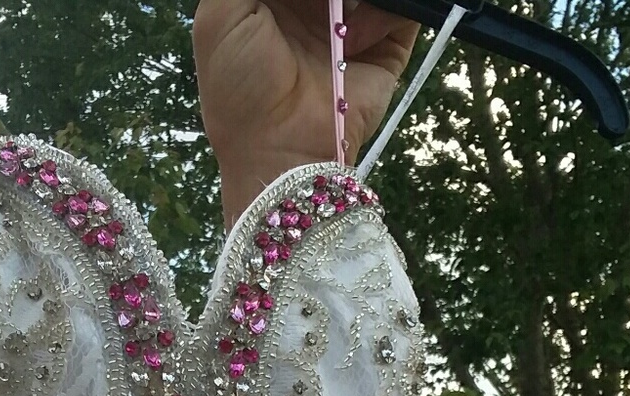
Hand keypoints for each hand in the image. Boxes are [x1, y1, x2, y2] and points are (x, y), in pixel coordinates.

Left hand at [193, 0, 418, 223]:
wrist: (279, 148)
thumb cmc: (240, 87)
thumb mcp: (222, 13)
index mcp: (275, 0)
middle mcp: (316, 7)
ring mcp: (354, 25)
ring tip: (342, 6)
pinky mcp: (386, 46)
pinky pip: (406, 10)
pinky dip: (397, 5)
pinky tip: (363, 23)